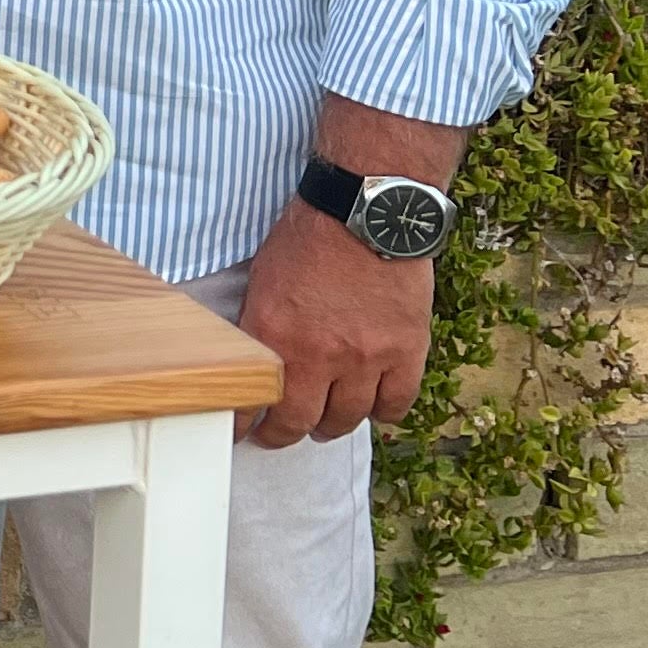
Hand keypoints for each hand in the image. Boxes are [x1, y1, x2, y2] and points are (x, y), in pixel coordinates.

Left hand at [236, 197, 435, 447]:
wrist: (365, 212)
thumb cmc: (308, 238)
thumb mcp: (263, 282)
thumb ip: (261, 327)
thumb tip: (252, 363)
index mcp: (273, 335)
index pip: (252, 401)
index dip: (244, 426)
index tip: (241, 432)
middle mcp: (318, 355)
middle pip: (301, 422)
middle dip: (285, 435)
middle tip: (279, 434)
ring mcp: (366, 358)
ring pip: (348, 419)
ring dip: (332, 426)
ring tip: (324, 424)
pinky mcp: (406, 351)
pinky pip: (396, 404)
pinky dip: (383, 413)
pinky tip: (372, 409)